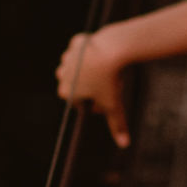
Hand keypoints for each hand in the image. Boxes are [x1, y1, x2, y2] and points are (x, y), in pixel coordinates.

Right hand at [56, 29, 130, 147]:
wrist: (112, 50)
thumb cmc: (111, 81)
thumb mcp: (114, 105)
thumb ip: (117, 125)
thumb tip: (124, 144)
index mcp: (66, 91)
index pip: (81, 101)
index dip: (97, 99)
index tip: (107, 93)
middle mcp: (62, 74)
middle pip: (80, 83)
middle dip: (94, 84)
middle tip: (109, 79)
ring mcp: (68, 57)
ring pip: (82, 65)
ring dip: (92, 67)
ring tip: (107, 66)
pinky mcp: (76, 42)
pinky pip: (86, 48)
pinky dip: (94, 51)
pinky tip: (103, 51)